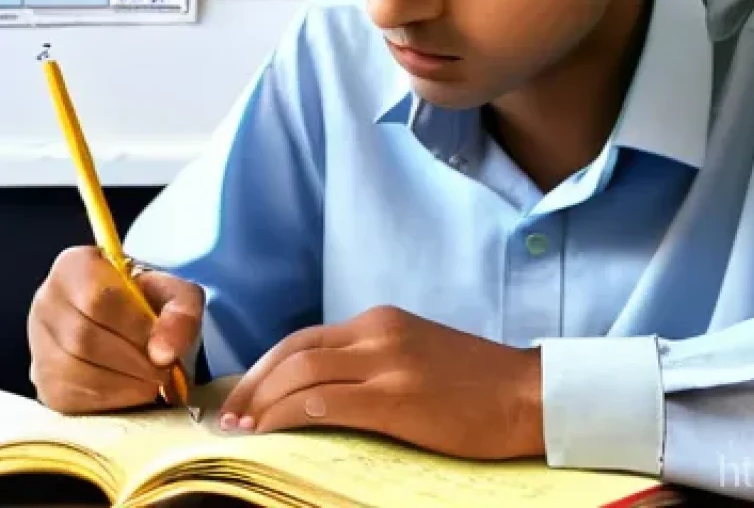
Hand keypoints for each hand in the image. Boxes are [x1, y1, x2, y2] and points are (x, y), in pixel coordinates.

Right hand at [27, 246, 203, 414]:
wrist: (132, 327)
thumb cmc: (150, 303)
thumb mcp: (176, 294)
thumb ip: (181, 312)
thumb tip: (165, 354)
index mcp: (75, 266)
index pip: (96, 295)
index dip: (134, 324)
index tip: (162, 342)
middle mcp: (47, 301)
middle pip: (83, 337)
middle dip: (133, 359)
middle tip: (164, 368)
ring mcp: (39, 345)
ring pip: (73, 371)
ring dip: (123, 383)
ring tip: (151, 379)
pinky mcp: (44, 384)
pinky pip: (70, 398)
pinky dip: (109, 400)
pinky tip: (131, 389)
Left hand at [219, 306, 543, 459]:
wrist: (525, 393)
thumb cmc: (475, 383)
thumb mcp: (416, 353)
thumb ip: (373, 358)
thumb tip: (322, 385)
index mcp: (380, 321)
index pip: (304, 338)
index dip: (265, 367)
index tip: (242, 396)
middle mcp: (377, 332)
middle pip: (293, 350)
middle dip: (252, 384)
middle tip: (227, 416)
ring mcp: (387, 362)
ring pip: (302, 372)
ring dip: (263, 402)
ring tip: (240, 430)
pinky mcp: (397, 397)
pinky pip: (327, 401)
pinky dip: (290, 414)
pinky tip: (272, 432)